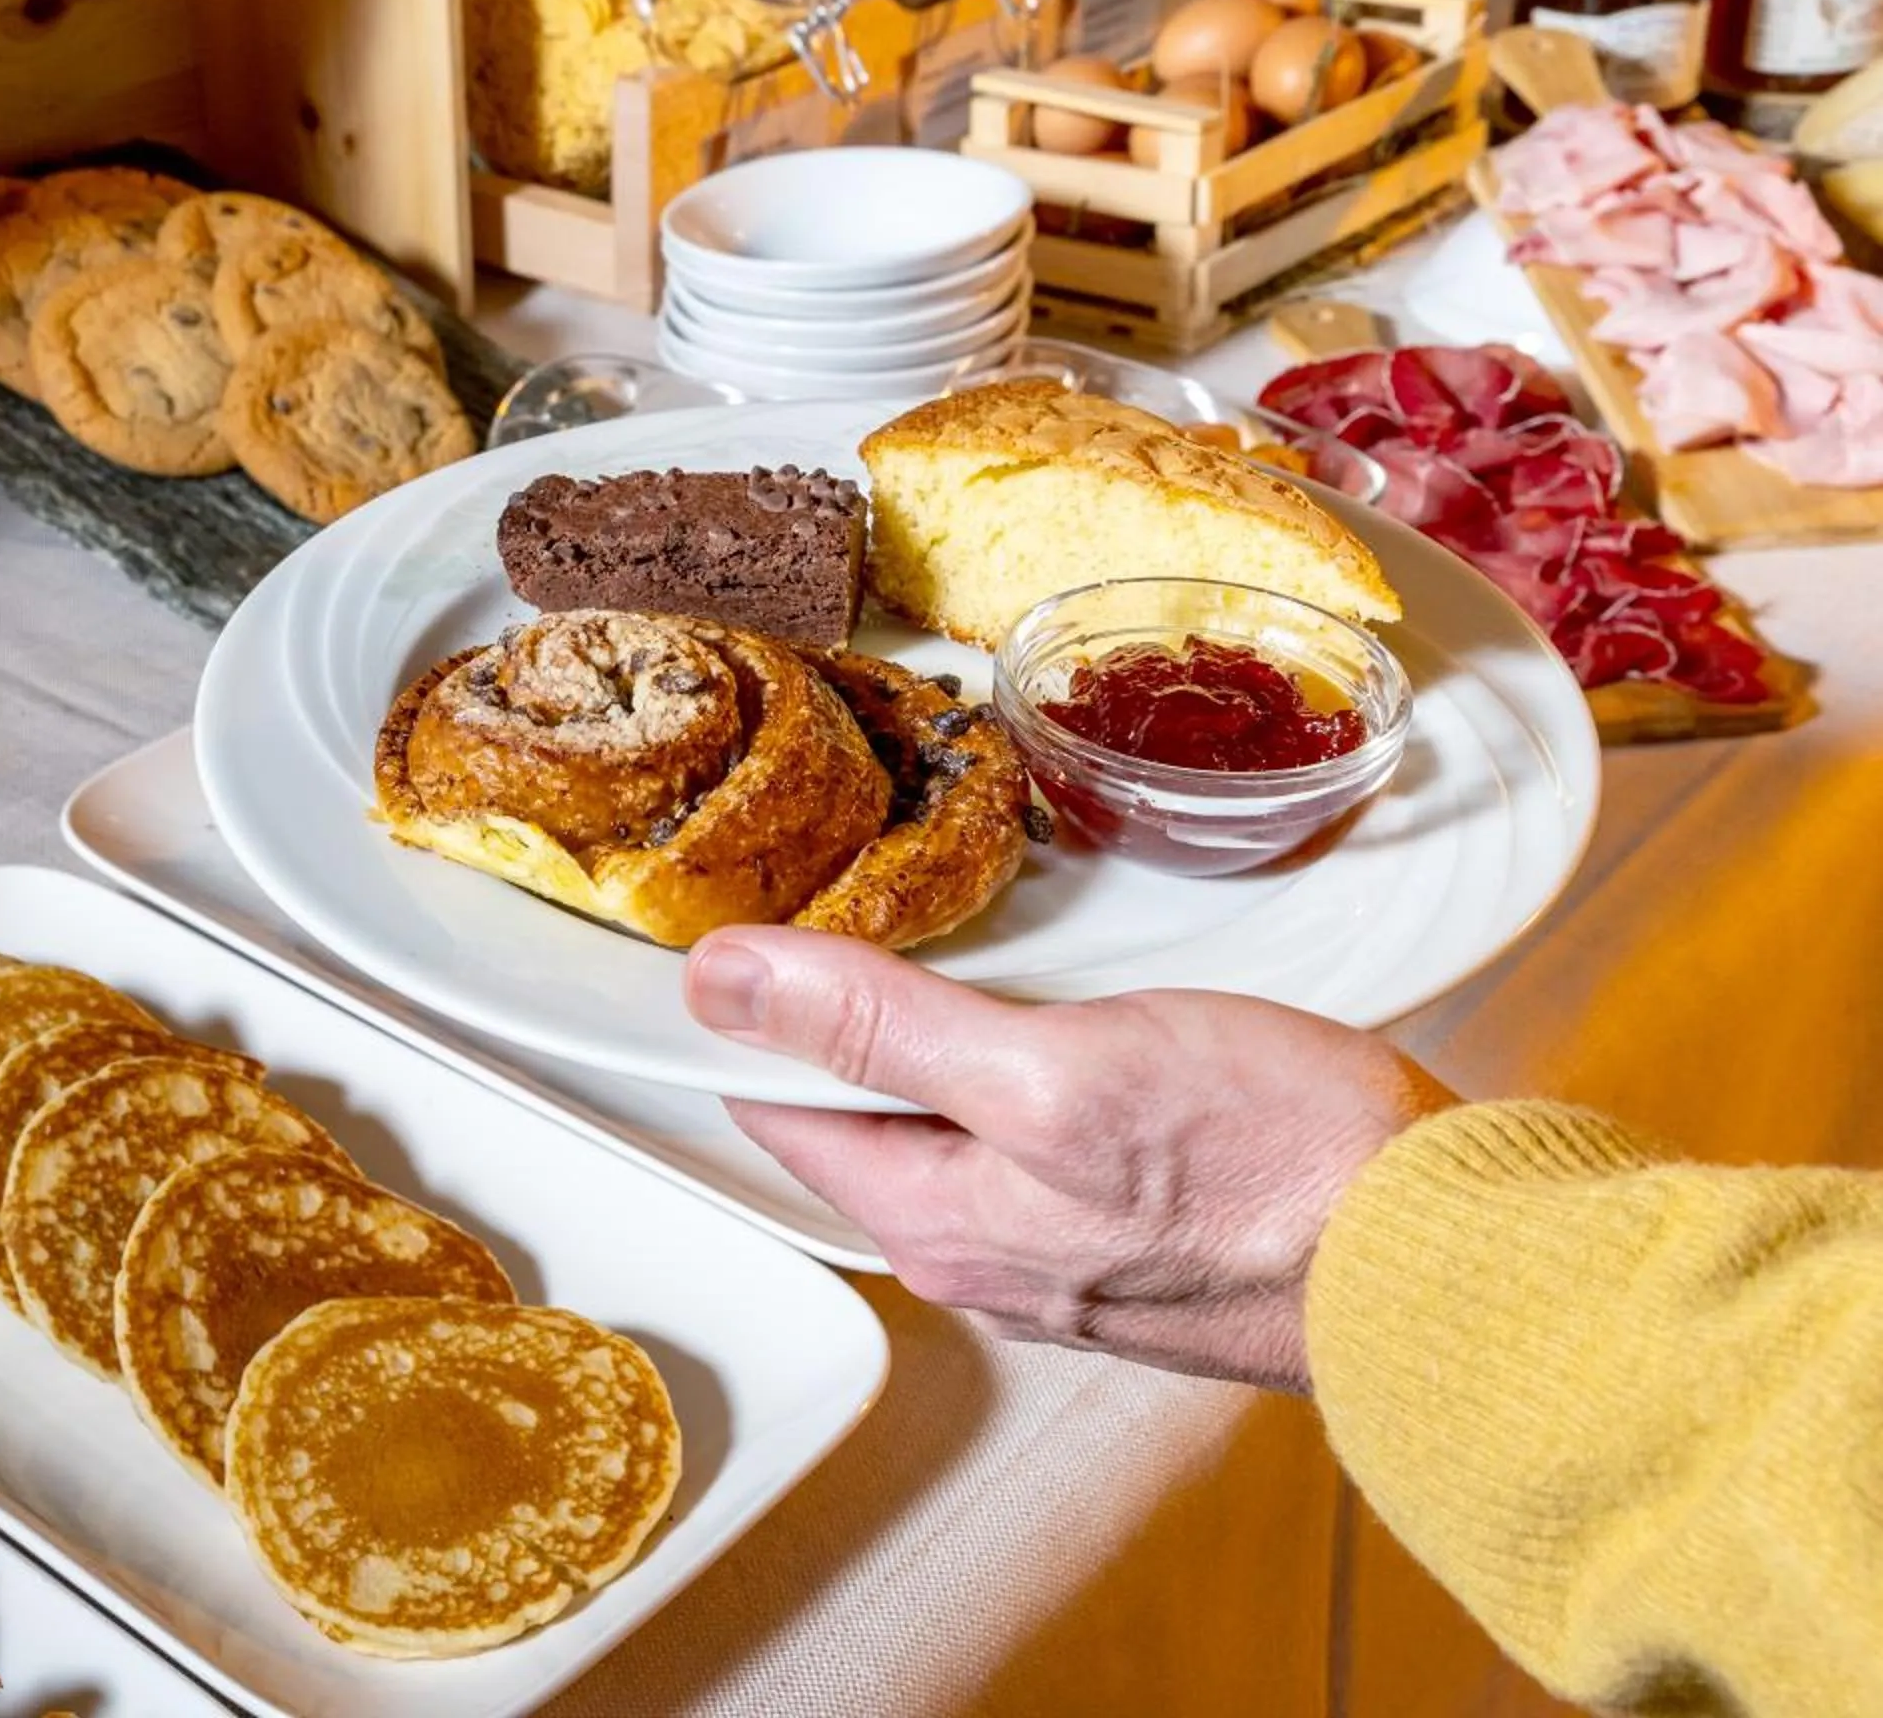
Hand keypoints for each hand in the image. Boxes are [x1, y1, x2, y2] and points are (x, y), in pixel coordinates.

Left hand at [690, 927, 1454, 1393]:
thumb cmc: (1269, 1165)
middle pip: (861, 1120)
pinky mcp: (1142, 1225)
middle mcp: (985, 1254)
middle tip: (812, 904)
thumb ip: (881, 1030)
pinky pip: (1036, 1137)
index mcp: (936, 1224)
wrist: (1448, 1256)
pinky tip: (1047, 1014)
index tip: (711, 930)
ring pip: (953, 1126)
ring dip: (929, 1042)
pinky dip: (1018, 1068)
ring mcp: (1066, 1249)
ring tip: (918, 941)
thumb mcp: (1049, 1070)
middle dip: (832, 1026)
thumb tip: (724, 983)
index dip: (738, 1017)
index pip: (777, 1111)